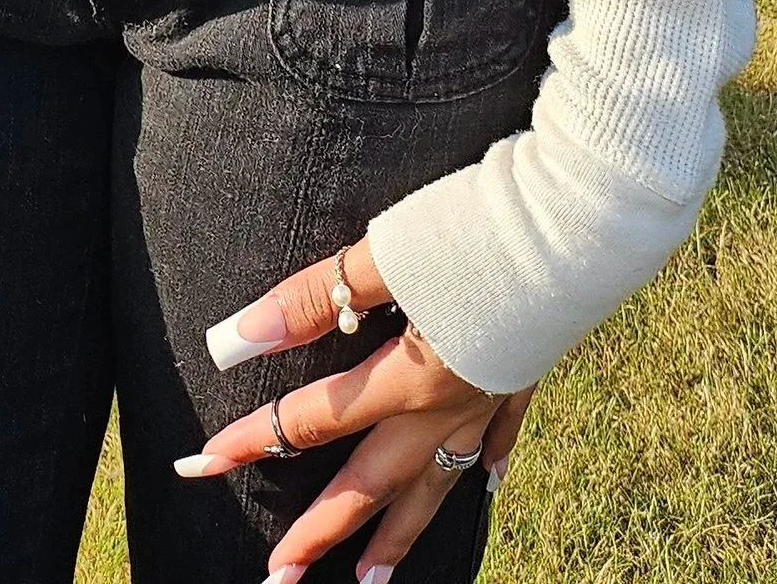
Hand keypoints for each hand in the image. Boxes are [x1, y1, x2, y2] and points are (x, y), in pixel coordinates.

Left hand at [181, 237, 532, 581]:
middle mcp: (443, 408)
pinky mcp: (523, 380)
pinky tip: (486, 486)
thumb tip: (240, 338)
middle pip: (371, 483)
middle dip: (321, 532)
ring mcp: (487, 403)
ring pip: (435, 487)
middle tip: (280, 577)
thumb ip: (312, 298)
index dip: (249, 440)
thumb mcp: (386, 254)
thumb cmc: (478, 231)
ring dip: (399, 535)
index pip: (308, 420)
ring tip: (370, 580)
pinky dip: (487, 469)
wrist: (578, 228)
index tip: (199, 465)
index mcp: (403, 379)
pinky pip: (500, 443)